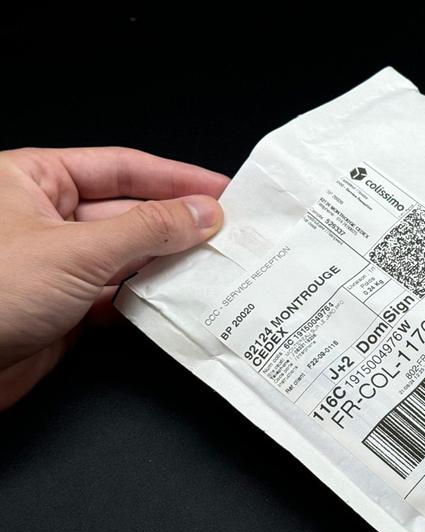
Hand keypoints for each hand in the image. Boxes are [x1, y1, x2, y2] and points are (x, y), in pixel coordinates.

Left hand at [0, 147, 227, 408]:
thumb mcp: (76, 251)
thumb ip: (147, 230)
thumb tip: (201, 212)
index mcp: (32, 180)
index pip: (121, 169)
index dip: (176, 179)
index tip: (222, 190)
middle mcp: (45, 218)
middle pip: (130, 213)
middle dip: (180, 226)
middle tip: (231, 235)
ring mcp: (57, 265)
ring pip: (129, 258)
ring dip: (170, 265)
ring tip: (217, 268)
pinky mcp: (65, 308)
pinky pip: (120, 297)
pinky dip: (150, 301)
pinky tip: (180, 302)